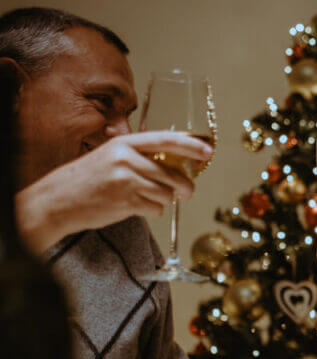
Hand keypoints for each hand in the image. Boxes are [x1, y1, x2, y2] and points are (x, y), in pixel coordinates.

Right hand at [16, 131, 212, 252]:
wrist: (58, 200)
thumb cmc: (88, 179)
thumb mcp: (111, 157)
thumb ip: (139, 157)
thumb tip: (177, 166)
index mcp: (124, 143)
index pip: (166, 140)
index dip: (191, 145)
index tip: (208, 151)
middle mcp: (126, 159)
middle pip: (173, 174)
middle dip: (185, 186)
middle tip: (186, 192)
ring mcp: (126, 181)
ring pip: (166, 194)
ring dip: (163, 200)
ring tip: (144, 198)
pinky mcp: (126, 202)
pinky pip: (156, 208)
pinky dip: (152, 210)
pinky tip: (135, 207)